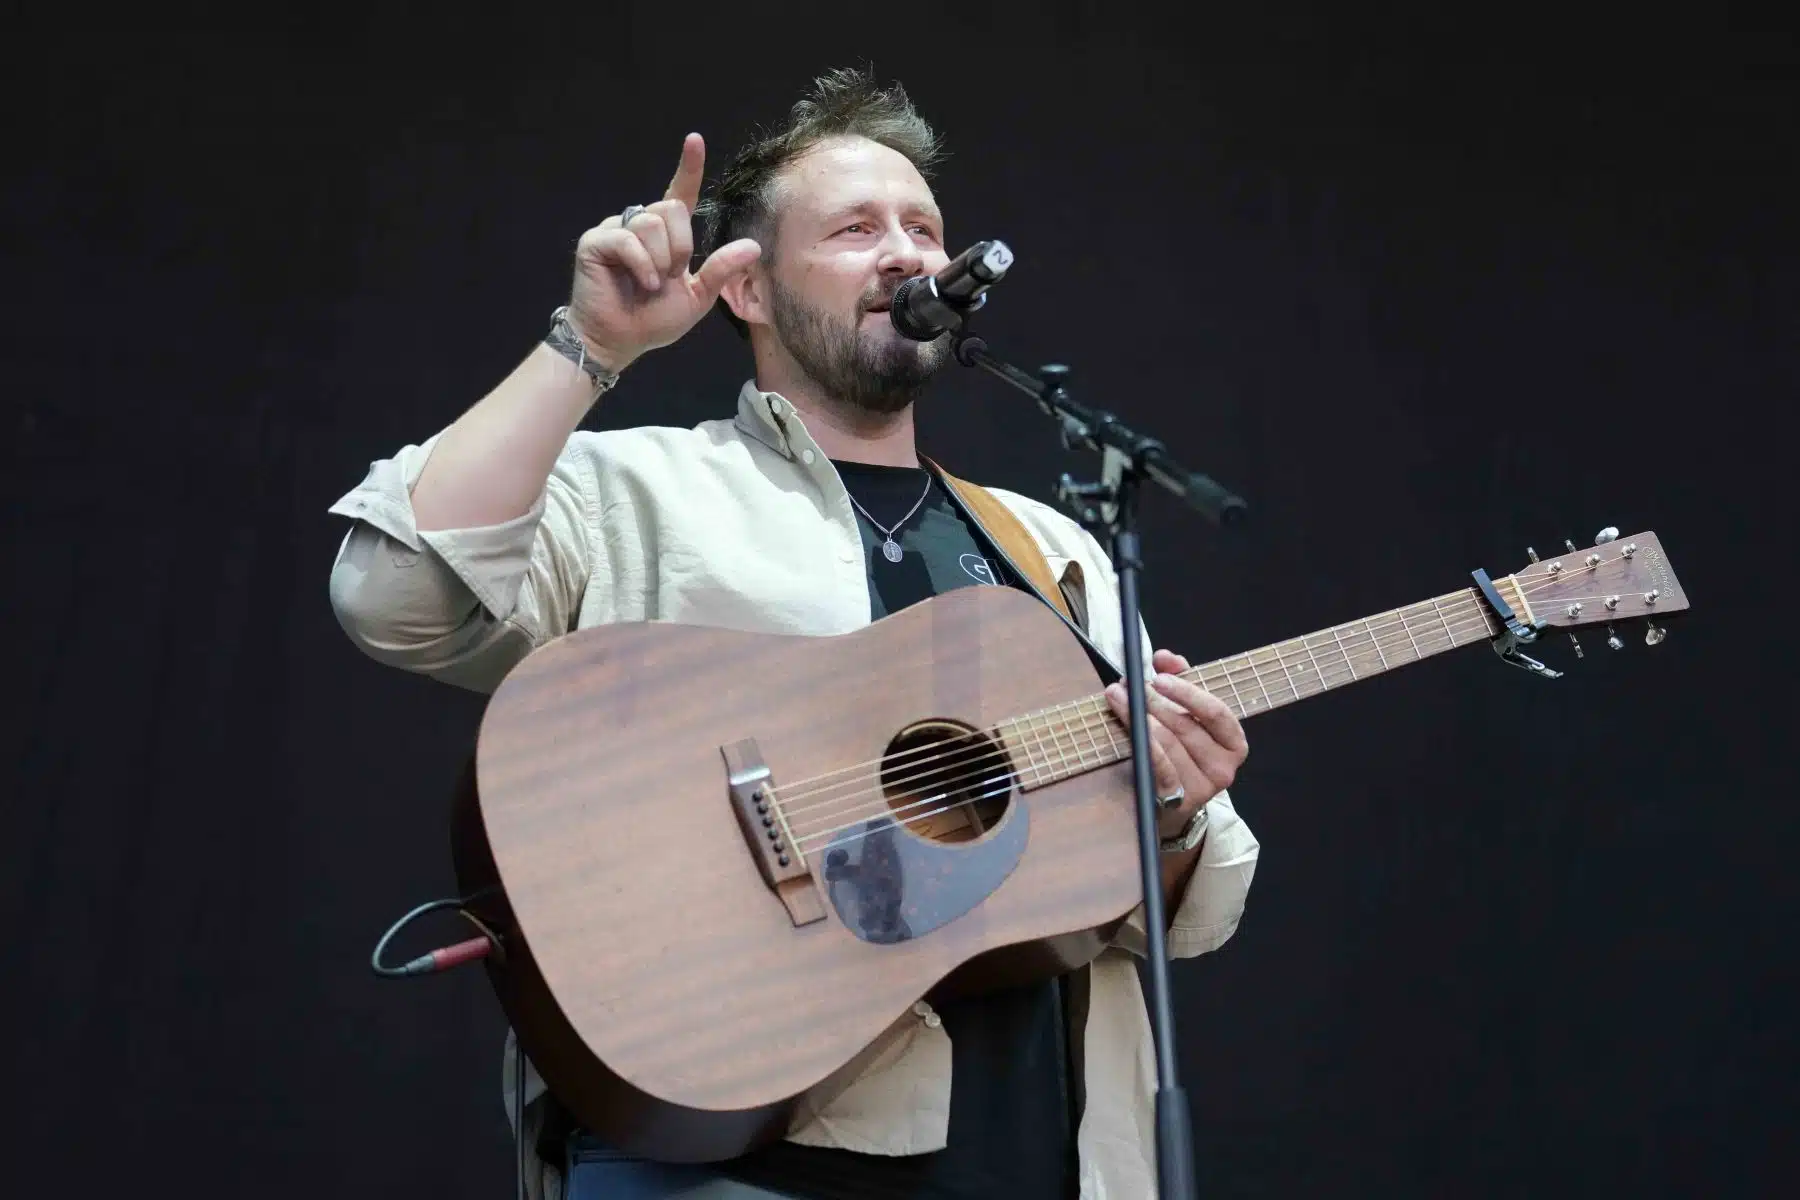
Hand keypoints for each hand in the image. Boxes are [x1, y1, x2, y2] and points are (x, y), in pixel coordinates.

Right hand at [566, 133, 761, 371]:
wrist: (619, 341)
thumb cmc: (653, 320)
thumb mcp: (697, 296)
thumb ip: (721, 270)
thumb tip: (753, 246)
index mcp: (665, 235)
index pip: (679, 194)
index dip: (688, 167)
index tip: (695, 140)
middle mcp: (639, 225)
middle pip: (671, 210)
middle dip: (679, 248)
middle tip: (668, 276)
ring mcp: (615, 231)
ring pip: (651, 224)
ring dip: (660, 260)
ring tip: (651, 283)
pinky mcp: (595, 242)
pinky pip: (628, 240)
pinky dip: (641, 265)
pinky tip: (641, 283)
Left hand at [1104, 649, 1247, 838]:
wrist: (1172, 805)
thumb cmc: (1181, 751)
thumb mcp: (1187, 713)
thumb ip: (1181, 680)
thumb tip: (1166, 658)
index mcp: (1233, 743)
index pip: (1216, 712)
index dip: (1187, 692)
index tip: (1158, 677)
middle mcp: (1223, 768)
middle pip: (1186, 725)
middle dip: (1153, 700)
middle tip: (1128, 683)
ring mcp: (1202, 787)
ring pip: (1168, 742)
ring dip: (1138, 716)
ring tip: (1117, 696)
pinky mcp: (1178, 801)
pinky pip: (1158, 765)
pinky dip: (1141, 742)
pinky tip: (1125, 723)